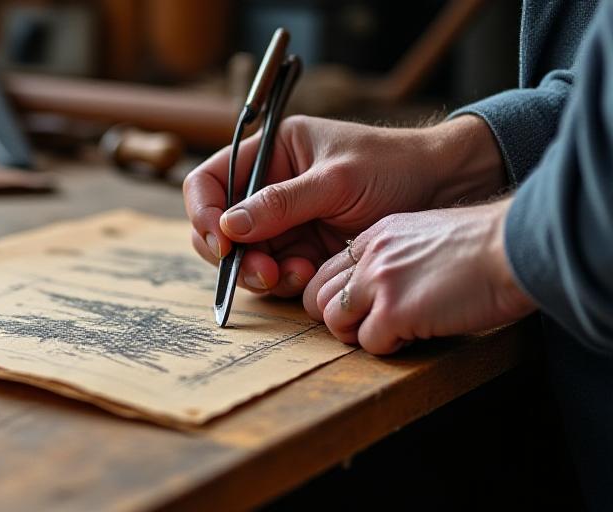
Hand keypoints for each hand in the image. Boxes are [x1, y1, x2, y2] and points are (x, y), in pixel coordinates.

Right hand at [183, 115, 504, 303]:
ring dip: (259, 272)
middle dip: (231, 253)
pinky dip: (284, 281)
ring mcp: (287, 221)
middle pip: (220, 226)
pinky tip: (308, 276)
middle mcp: (271, 187)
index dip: (203, 211)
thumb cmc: (395, 166)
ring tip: (292, 275)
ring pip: (246, 256)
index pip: (211, 180)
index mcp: (271, 152)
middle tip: (258, 272)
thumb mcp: (336, 180)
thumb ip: (281, 204)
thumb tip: (228, 227)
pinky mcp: (305, 250)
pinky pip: (276, 272)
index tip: (219, 241)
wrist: (447, 189)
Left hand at [306, 198, 536, 353]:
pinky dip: (389, 348)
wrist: (517, 246)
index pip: (327, 271)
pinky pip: (369, 343)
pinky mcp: (395, 311)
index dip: (338, 296)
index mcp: (376, 235)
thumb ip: (397, 255)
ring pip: (334, 322)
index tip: (362, 308)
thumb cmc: (487, 245)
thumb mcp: (427, 235)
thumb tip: (386, 286)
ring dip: (359, 335)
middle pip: (318, 297)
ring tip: (393, 333)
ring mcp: (379, 282)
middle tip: (373, 326)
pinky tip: (416, 336)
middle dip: (341, 319)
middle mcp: (370, 255)